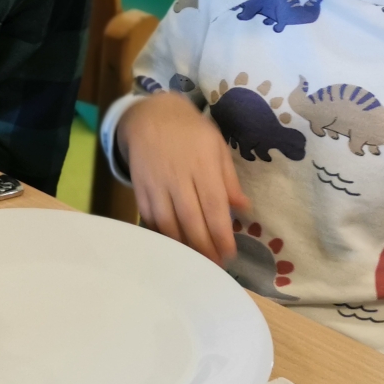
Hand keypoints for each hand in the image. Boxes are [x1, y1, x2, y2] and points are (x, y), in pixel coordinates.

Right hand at [117, 92, 250, 263]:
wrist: (150, 116)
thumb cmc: (190, 132)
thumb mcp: (216, 147)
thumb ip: (229, 179)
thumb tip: (244, 208)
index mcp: (202, 165)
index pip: (214, 206)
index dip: (221, 234)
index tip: (230, 254)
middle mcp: (177, 176)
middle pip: (190, 220)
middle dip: (204, 247)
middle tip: (214, 267)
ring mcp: (155, 183)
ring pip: (167, 222)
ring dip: (182, 246)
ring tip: (195, 261)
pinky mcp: (139, 188)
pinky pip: (149, 217)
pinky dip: (161, 235)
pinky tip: (173, 245)